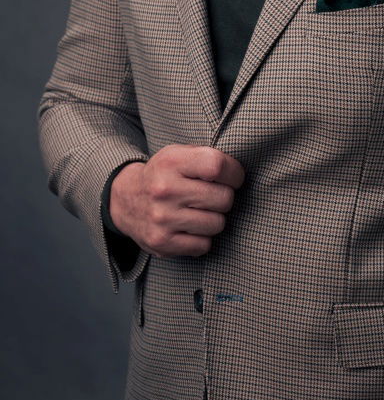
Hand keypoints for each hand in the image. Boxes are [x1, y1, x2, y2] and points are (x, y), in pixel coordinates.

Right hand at [109, 145, 244, 257]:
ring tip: (201, 211)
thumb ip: (206, 158)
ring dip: (215, 218)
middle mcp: (165, 190)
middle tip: (214, 196)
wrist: (126, 199)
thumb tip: (239, 174)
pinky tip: (192, 226)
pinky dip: (203, 238)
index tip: (233, 177)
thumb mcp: (178, 154)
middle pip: (223, 198)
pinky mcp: (162, 242)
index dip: (234, 173)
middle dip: (225, 197)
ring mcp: (163, 218)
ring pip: (217, 223)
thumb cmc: (164, 175)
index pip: (217, 166)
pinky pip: (204, 245)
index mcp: (171, 162)